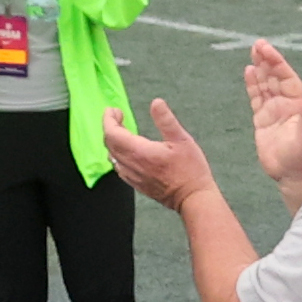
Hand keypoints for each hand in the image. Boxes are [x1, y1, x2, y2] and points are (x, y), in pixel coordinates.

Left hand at [99, 99, 213, 210]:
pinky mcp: (136, 184)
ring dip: (113, 141)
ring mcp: (133, 177)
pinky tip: (127, 151)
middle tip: (118, 116)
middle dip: (110, 127)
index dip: (108, 119)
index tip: (113, 110)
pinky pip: (119, 168)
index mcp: (140, 152)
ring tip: (122, 131)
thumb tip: (156, 102)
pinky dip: (117, 155)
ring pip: (112, 156)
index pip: (112, 133)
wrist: (192, 198)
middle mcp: (132, 165)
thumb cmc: (190, 170)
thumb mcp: (182, 139)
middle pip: (109, 144)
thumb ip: (166, 120)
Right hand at [241, 39, 301, 193]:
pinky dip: (253, 85)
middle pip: (275, 77)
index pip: (287, 78)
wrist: (293, 176)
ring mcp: (274, 111)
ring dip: (260, 69)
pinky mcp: (262, 120)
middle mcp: (286, 104)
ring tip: (253, 52)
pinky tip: (248, 72)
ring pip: (265, 85)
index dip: (278, 63)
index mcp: (299, 104)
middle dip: (267, 61)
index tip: (267, 49)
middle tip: (257, 44)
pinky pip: (256, 98)